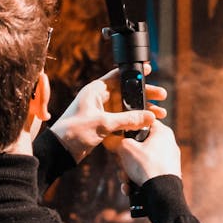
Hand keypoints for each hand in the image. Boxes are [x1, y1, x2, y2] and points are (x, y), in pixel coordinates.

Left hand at [50, 66, 166, 162]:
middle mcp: (100, 98)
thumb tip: (150, 116)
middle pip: (127, 92)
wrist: (60, 150)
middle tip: (161, 96)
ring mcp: (102, 111)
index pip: (119, 76)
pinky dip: (134, 121)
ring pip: (127, 107)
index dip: (135, 73)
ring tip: (161, 113)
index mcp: (96, 90)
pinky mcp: (103, 123)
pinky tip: (147, 125)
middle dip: (145, 95)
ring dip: (142, 110)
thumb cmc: (75, 131)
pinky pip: (123, 119)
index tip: (150, 71)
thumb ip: (128, 119)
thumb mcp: (104, 124)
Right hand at [114, 120, 181, 185]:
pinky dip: (136, 181)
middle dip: (125, 158)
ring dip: (128, 172)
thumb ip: (115, 141)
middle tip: (121, 162)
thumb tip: (108, 139)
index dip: (128, 129)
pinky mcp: (166, 176)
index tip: (119, 138)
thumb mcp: (125, 148)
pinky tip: (130, 188)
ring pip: (140, 163)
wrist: (162, 194)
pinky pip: (147, 174)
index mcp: (162, 132)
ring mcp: (167, 162)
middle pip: (139, 146)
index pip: (143, 122)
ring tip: (126, 179)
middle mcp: (167, 145)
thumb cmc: (146, 166)